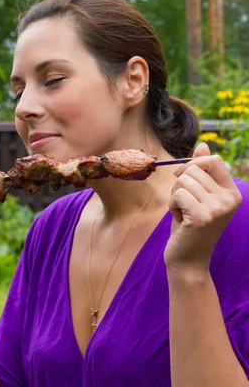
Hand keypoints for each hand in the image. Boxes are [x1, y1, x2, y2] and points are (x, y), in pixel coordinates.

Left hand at [164, 143, 241, 274]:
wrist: (187, 260)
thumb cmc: (189, 224)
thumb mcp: (197, 194)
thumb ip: (202, 170)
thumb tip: (203, 145)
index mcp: (233, 192)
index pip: (214, 160)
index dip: (193, 165)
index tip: (184, 179)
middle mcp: (230, 200)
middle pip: (195, 169)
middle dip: (180, 183)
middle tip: (184, 204)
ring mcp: (218, 208)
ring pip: (184, 180)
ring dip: (175, 195)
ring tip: (182, 213)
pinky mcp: (202, 217)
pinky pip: (177, 194)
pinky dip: (172, 205)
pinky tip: (179, 220)